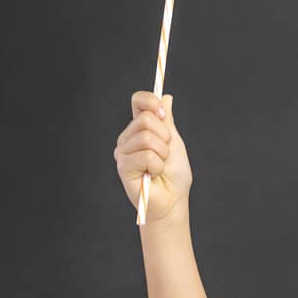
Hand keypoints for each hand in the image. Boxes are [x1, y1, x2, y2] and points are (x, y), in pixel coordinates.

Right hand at [114, 91, 192, 221]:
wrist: (173, 200)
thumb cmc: (174, 175)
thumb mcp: (174, 142)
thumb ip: (167, 121)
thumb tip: (166, 97)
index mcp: (139, 129)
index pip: (138, 101)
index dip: (151, 101)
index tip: (164, 115)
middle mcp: (128, 138)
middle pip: (146, 119)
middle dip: (164, 137)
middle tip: (165, 155)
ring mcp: (123, 152)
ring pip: (146, 137)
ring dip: (162, 154)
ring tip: (159, 167)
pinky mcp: (123, 167)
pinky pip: (146, 156)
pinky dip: (157, 166)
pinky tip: (153, 175)